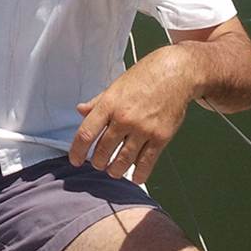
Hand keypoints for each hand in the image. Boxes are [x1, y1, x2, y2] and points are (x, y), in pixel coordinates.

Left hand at [68, 48, 194, 183]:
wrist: (175, 74)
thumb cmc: (144, 77)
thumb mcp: (116, 86)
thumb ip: (97, 102)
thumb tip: (80, 111)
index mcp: (109, 105)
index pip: (86, 133)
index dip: (77, 151)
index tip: (75, 160)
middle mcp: (124, 118)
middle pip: (103, 150)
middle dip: (98, 162)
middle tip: (99, 164)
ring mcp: (143, 129)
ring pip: (123, 160)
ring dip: (115, 170)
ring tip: (113, 171)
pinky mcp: (161, 137)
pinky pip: (147, 162)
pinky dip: (139, 173)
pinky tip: (135, 177)